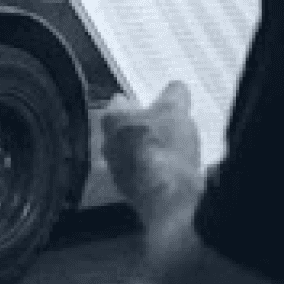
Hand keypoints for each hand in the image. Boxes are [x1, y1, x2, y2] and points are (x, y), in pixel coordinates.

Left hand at [100, 81, 203, 213]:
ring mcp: (117, 170)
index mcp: (111, 120)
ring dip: (147, 149)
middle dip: (141, 126)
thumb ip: (174, 95)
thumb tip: (176, 86)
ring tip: (170, 147)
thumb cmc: (165, 146)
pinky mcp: (131, 190)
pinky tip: (171, 169)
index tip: (148, 102)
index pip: (119, 103)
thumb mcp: (175, 111)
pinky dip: (154, 169)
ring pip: (132, 152)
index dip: (136, 101)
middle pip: (124, 129)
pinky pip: (143, 173)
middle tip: (163, 123)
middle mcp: (107, 145)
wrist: (167, 197)